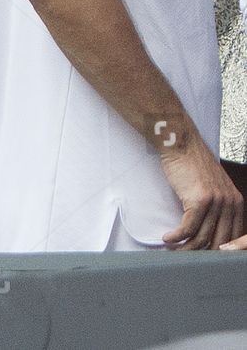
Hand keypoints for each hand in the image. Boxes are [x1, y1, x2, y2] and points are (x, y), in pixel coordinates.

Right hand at [158, 130, 243, 249]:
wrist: (182, 145)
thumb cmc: (193, 165)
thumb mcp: (213, 187)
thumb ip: (217, 207)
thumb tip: (209, 229)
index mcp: (236, 203)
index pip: (234, 236)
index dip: (219, 251)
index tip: (204, 257)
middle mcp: (230, 204)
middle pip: (219, 241)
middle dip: (202, 254)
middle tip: (186, 258)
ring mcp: (215, 203)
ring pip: (202, 237)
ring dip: (185, 248)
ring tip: (172, 251)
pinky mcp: (198, 201)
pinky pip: (188, 228)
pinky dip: (176, 237)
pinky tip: (168, 239)